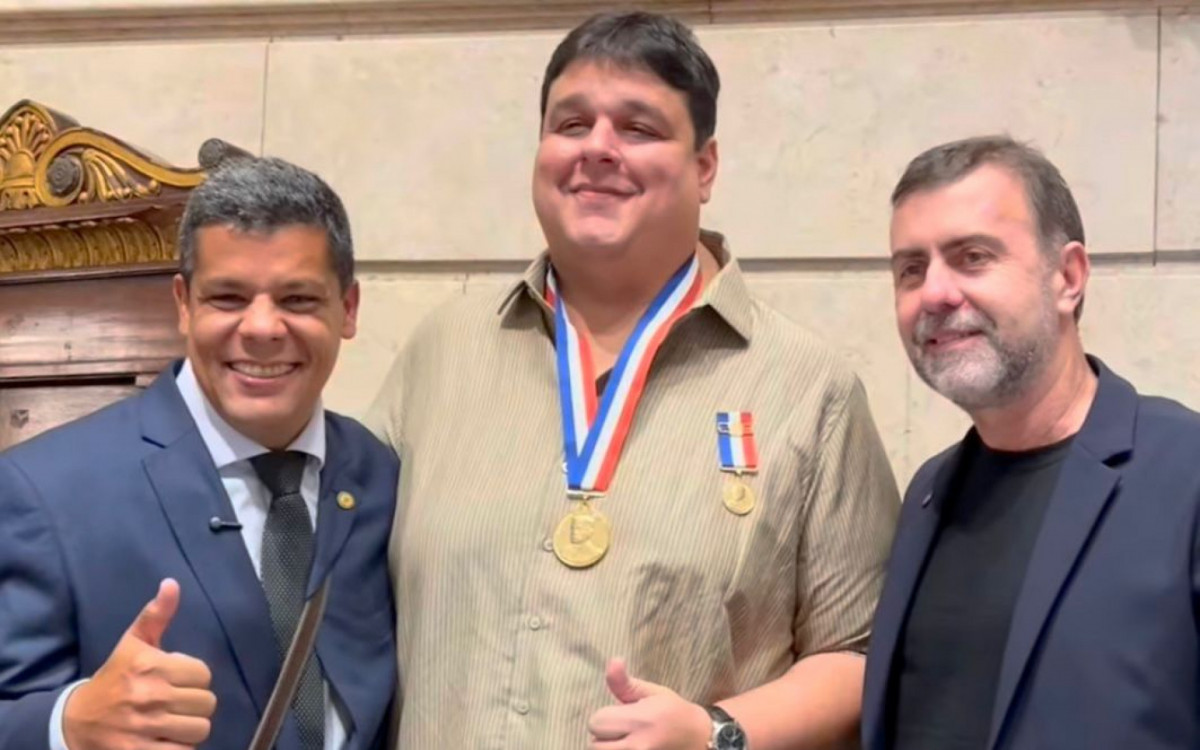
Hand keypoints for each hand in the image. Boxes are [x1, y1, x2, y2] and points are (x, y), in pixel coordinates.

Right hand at [64, 579, 215, 749]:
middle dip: (195, 704)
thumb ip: (156, 615)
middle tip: (178, 704)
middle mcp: (150, 695)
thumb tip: (172, 584)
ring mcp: (145, 728)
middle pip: (206, 703)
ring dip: (191, 728)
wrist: (76, 720)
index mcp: (151, 665)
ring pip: (200, 730)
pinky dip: (181, 748)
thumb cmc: (114, 678)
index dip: (195, 679)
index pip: (203, 674)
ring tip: (174, 723)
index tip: (179, 681)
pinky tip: (167, 740)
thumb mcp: (132, 643)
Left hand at [587, 658, 710, 749]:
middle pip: (595, 744)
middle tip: (623, 729)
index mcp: (640, 721)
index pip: (596, 722)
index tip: (621, 715)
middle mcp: (637, 746)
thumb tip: (613, 661)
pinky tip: (630, 747)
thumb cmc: (674, 712)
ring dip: (609, 747)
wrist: (700, 740)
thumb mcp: (652, 692)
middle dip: (605, 735)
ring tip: (625, 740)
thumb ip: (625, 682)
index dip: (605, 717)